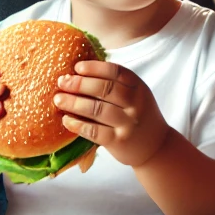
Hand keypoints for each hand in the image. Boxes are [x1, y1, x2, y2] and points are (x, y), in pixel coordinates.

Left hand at [54, 61, 169, 167]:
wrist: (156, 147)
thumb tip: (80, 71)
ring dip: (74, 103)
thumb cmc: (138, 116)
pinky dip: (78, 124)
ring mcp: (128, 124)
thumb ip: (116, 84)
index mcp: (139, 88)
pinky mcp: (119, 142)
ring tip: (58, 99)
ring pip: (97, 109)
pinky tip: (66, 120)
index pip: (116, 72)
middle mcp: (135, 104)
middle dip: (80, 83)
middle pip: (105, 88)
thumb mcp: (136, 96)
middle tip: (62, 81)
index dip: (95, 67)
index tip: (77, 67)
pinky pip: (94, 131)